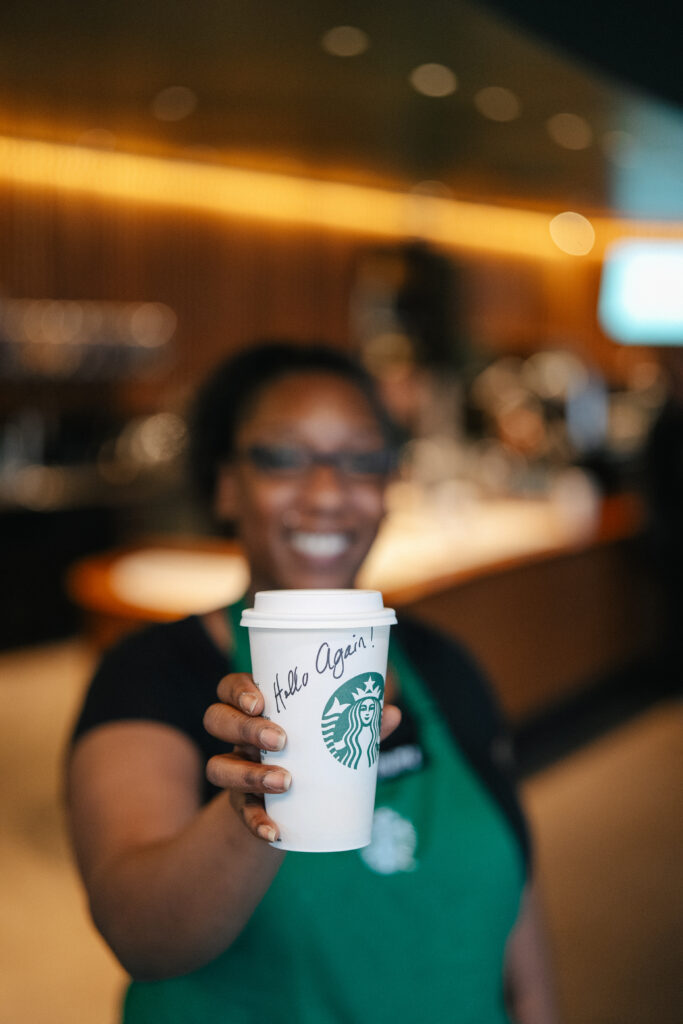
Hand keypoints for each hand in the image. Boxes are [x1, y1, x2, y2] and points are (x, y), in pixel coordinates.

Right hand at [203, 672, 400, 842]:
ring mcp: (235, 769)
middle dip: (245, 728)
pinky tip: (274, 831)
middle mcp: (236, 736)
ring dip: (248, 774)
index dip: (238, 691)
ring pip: (217, 766)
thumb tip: (391, 713)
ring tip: (284, 782)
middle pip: (217, 720)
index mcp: (255, 707)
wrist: (295, 804)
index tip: (260, 702)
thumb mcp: (334, 735)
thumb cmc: (315, 751)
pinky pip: (239, 813)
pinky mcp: (241, 804)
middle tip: (281, 740)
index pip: (229, 688)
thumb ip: (360, 722)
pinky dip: (256, 822)